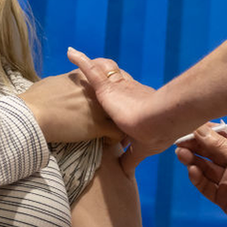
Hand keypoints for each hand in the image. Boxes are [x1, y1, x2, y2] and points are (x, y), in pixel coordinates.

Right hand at [19, 70, 122, 143]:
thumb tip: (65, 86)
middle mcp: (95, 89)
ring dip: (118, 122)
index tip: (105, 99)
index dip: (108, 90)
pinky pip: (117, 133)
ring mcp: (98, 107)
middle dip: (115, 106)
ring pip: (120, 115)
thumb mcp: (52, 82)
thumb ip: (66, 83)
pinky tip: (107, 141)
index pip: (105, 78)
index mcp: (84, 76)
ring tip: (112, 130)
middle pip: (116, 96)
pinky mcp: (97, 125)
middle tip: (111, 116)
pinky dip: (114, 138)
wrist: (32, 115)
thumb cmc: (35, 99)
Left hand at [68, 47, 179, 175]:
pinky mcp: (107, 87)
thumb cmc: (153, 134)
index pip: (117, 103)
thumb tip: (125, 174)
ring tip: (77, 60)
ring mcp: (115, 89)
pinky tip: (70, 53)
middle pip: (109, 84)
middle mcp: (124, 94)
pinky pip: (90, 70)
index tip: (96, 110)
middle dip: (99, 82)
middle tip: (81, 87)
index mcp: (133, 106)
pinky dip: (81, 60)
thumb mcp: (141, 149)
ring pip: (100, 73)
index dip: (109, 105)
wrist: (157, 122)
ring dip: (90, 67)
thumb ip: (130, 159)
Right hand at [175, 124, 226, 226]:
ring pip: (206, 167)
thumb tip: (199, 129)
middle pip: (211, 150)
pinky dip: (197, 177)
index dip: (206, 130)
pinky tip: (192, 170)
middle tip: (179, 141)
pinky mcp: (222, 196)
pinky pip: (206, 184)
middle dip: (196, 145)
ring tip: (180, 154)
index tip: (189, 126)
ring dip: (193, 160)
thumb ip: (219, 146)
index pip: (223, 135)